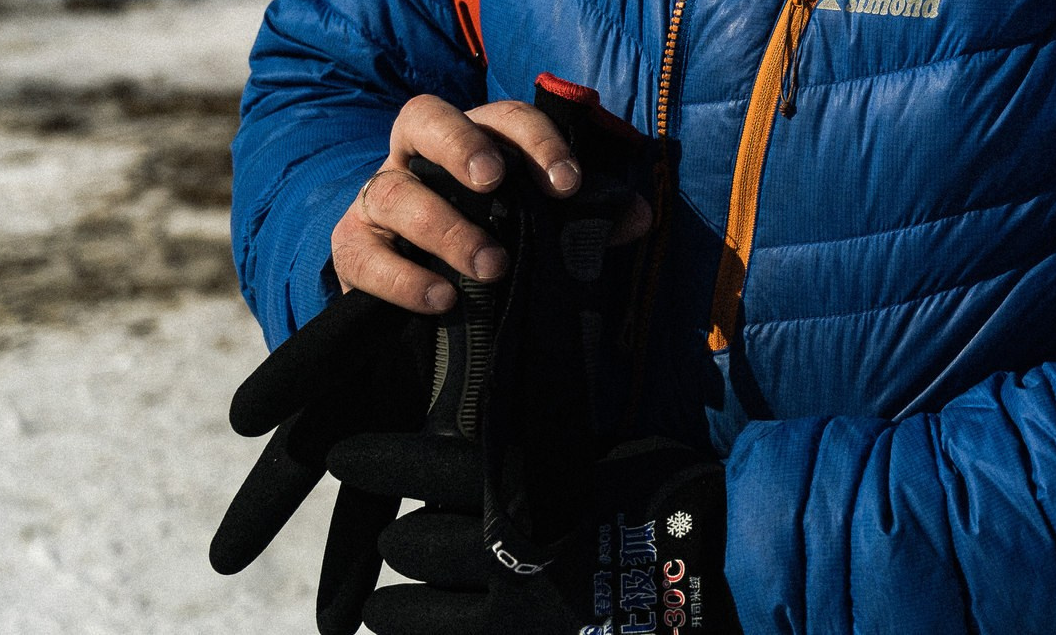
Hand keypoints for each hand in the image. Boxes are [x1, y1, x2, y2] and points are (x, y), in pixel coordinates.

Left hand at [323, 435, 734, 634]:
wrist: (715, 571)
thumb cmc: (672, 500)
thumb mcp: (612, 457)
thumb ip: (551, 456)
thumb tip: (511, 440)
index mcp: (524, 488)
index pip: (425, 469)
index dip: (375, 461)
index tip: (340, 456)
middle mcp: (502, 549)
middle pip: (409, 544)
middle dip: (401, 543)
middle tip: (399, 542)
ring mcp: (508, 609)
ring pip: (410, 609)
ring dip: (395, 604)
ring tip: (386, 602)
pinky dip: (420, 634)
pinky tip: (407, 630)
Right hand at [333, 96, 648, 312]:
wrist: (425, 288)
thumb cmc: (497, 236)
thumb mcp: (546, 224)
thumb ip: (590, 217)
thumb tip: (637, 217)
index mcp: (474, 138)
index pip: (502, 116)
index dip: (536, 140)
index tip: (568, 183)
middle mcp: (418, 156)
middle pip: (424, 119)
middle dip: (460, 145)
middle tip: (494, 182)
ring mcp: (378, 199)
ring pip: (393, 192)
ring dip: (444, 227)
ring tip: (492, 266)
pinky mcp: (353, 249)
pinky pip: (362, 256)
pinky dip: (403, 279)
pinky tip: (443, 299)